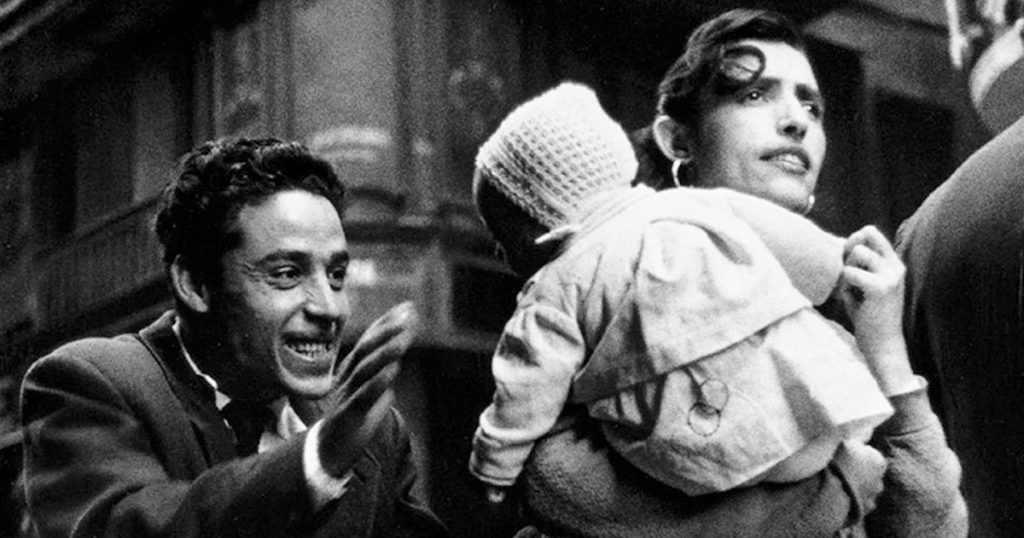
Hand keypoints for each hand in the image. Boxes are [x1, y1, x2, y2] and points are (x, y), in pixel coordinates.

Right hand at [314, 301, 419, 476]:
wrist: (328, 454)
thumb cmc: (352, 423)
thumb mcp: (369, 397)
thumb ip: (380, 381)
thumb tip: (393, 368)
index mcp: (352, 371)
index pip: (369, 341)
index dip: (387, 323)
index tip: (407, 307)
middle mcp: (347, 378)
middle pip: (366, 349)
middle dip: (387, 330)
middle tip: (407, 314)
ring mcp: (346, 396)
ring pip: (365, 369)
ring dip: (385, 352)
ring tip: (403, 338)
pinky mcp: (348, 416)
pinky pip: (363, 397)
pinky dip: (378, 383)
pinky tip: (392, 371)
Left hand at [838, 226, 914, 394]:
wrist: (882, 345)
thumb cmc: (868, 316)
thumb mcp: (863, 284)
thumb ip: (856, 264)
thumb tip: (837, 244)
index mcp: (893, 263)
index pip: (871, 232)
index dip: (852, 241)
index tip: (846, 262)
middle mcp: (896, 266)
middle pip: (863, 236)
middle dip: (847, 254)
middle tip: (846, 278)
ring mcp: (891, 275)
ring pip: (857, 252)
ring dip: (846, 270)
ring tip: (851, 290)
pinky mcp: (882, 287)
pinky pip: (849, 273)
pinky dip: (844, 285)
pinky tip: (852, 299)